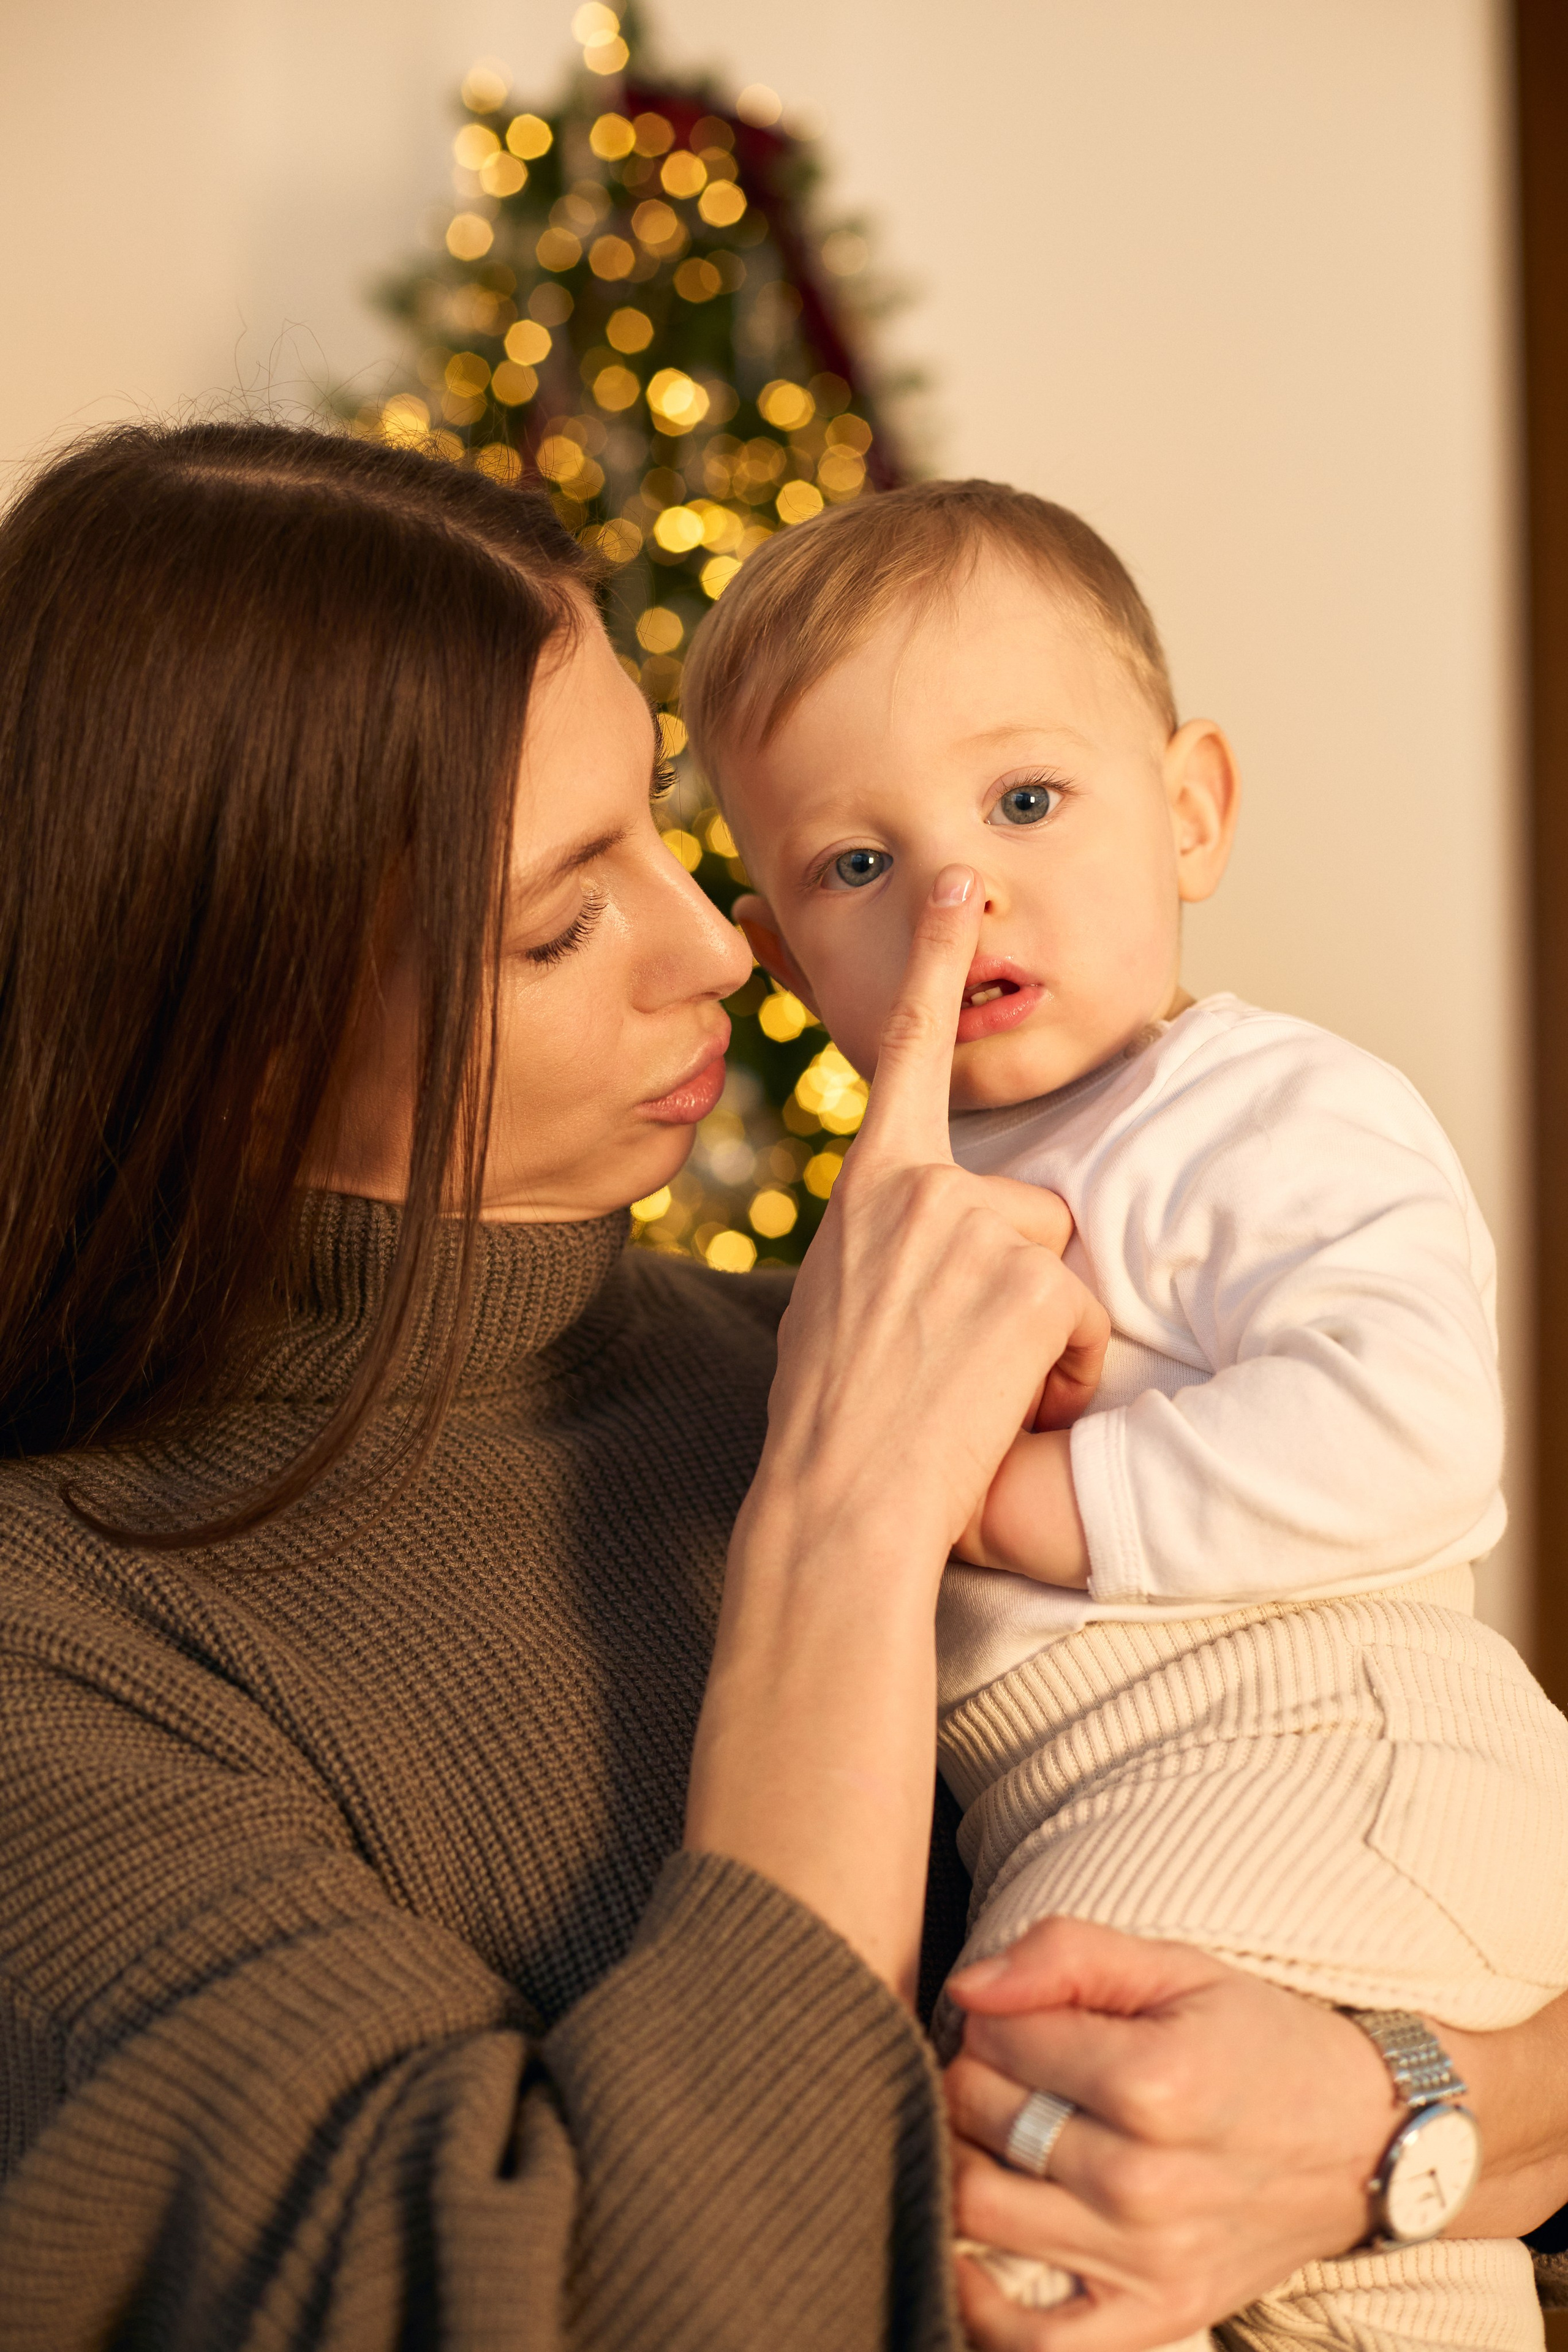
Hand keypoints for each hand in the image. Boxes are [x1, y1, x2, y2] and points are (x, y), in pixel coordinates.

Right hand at [744, 870, 1108, 1568]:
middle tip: (944, 1361)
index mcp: (872, 1184)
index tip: (961, 883)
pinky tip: (998, 1407)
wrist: (839, 1502)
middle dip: (1013, 1286)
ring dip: (1037, 1334)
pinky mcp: (1036, 1282)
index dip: (937, 959)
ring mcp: (981, 1230)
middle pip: (1027, 1208)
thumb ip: (890, 1236)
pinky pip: (1084, 1323)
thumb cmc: (832, 1414)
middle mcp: (925, 1187)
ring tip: (965, 1387)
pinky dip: (1058, 1373)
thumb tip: (933, 1237)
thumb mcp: (837, 1293)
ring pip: (1058, 1265)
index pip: (911, 1050)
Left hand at [942, 1917, 1398, 2349]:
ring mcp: (1149, 2261)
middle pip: (979, 2116)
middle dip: (976, 2075)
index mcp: (1157, 2082)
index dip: (996, 2014)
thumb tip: (970, 1989)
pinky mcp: (1156, 2317)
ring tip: (1005, 2133)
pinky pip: (1031, 2340)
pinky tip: (972, 2249)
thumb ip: (1068, 1954)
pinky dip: (979, 2301)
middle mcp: (1148, 2181)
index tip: (1027, 2016)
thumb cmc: (1260, 2045)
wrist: (1363, 2143)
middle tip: (1016, 2067)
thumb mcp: (1177, 1967)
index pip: (998, 2038)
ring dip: (968, 2156)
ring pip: (978, 2207)